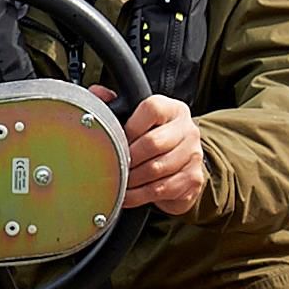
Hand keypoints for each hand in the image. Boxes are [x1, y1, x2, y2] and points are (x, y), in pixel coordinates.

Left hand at [92, 87, 206, 211]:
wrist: (182, 160)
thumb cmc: (154, 137)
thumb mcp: (137, 118)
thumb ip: (116, 105)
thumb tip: (95, 94)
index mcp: (173, 109)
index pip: (151, 109)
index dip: (130, 127)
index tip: (117, 138)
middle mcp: (188, 130)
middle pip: (154, 143)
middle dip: (128, 157)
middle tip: (113, 164)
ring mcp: (193, 155)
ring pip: (157, 169)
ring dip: (132, 179)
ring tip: (118, 181)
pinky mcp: (193, 178)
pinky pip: (162, 189)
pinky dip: (140, 195)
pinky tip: (129, 194)